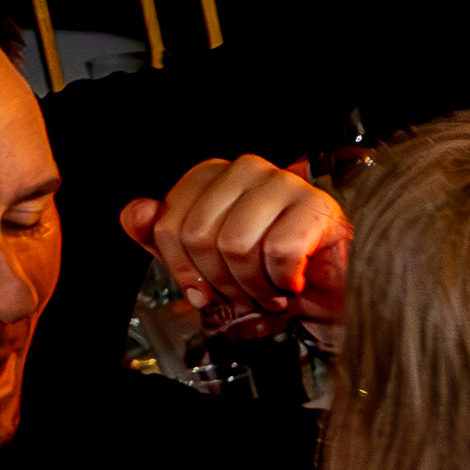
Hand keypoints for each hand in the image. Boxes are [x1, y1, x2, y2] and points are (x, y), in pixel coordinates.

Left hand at [119, 155, 350, 329]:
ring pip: (236, 244)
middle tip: (242, 291)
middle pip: (199, 234)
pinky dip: (284, 281)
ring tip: (268, 289)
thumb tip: (140, 214)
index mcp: (216, 176)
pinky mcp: (320, 208)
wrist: (329, 299)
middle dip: (219, 280)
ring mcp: (287, 184)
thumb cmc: (271, 278)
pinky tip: (293, 282)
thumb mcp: (203, 264)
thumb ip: (161, 238)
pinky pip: (280, 251)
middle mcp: (249, 170)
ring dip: (252, 285)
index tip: (202, 288)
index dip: (181, 268)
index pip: (170, 221)